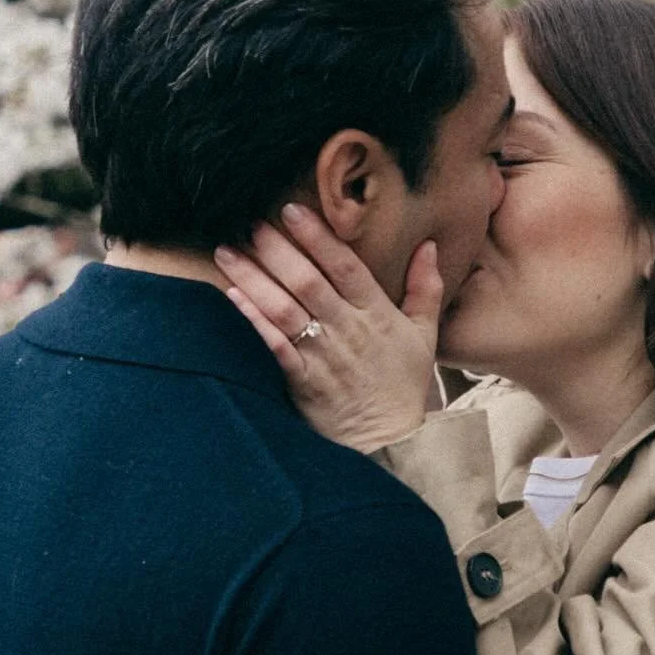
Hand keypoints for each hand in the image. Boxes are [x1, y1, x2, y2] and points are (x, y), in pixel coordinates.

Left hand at [216, 203, 441, 453]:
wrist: (388, 444)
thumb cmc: (402, 386)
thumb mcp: (424, 335)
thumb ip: (426, 288)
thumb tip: (427, 245)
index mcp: (377, 315)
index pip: (346, 268)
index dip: (318, 238)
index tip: (291, 210)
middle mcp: (348, 331)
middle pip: (308, 282)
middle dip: (276, 250)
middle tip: (250, 223)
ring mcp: (322, 356)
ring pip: (284, 310)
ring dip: (254, 279)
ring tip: (227, 252)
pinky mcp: (302, 381)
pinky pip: (274, 345)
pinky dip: (252, 320)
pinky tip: (232, 296)